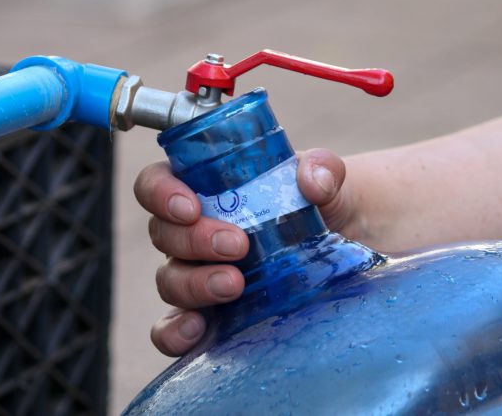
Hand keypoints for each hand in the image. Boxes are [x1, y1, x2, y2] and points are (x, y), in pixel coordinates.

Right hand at [134, 149, 350, 355]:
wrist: (345, 249)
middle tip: (238, 246)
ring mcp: (196, 274)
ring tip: (236, 285)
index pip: (156, 183)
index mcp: (203, 188)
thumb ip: (322, 169)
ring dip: (195, 284)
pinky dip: (174, 332)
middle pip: (162, 234)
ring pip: (168, 280)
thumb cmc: (322, 205)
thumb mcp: (327, 179)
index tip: (192, 207)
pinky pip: (170, 329)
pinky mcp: (208, 315)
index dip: (161, 193)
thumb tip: (313, 182)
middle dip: (194, 240)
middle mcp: (191, 232)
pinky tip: (197, 330)